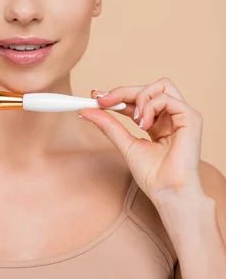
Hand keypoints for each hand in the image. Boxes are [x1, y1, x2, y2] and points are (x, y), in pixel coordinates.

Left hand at [78, 77, 203, 203]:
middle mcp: (171, 117)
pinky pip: (167, 98)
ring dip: (140, 98)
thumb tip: (86, 110)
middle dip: (123, 91)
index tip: (96, 96)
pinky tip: (144, 124)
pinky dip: (150, 106)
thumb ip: (109, 126)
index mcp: (158, 123)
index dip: (118, 94)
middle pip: (149, 88)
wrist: (167, 192)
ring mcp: (182, 116)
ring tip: (134, 120)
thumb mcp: (125, 144)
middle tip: (103, 100)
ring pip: (161, 86)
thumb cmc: (152, 175)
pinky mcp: (191, 118)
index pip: (138, 100)